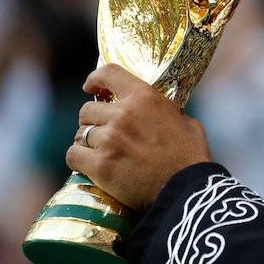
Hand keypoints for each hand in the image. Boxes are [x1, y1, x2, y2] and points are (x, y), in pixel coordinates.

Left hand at [66, 64, 210, 210]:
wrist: (186, 189)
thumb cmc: (190, 156)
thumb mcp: (186, 122)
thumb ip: (166, 112)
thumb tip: (159, 111)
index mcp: (145, 98)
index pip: (109, 74)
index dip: (95, 79)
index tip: (90, 87)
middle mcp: (123, 114)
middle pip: (88, 110)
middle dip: (93, 121)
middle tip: (102, 133)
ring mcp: (109, 140)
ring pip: (81, 133)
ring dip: (87, 142)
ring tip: (99, 152)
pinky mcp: (100, 165)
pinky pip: (73, 155)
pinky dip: (78, 159)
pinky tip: (88, 165)